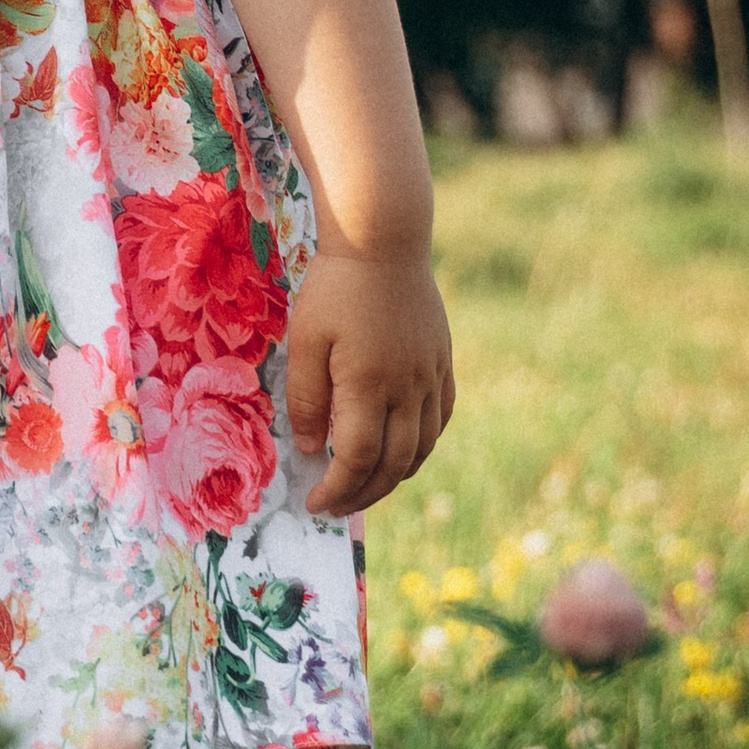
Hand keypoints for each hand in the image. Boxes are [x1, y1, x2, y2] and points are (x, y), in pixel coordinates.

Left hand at [284, 245, 454, 516]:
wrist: (384, 242)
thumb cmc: (335, 289)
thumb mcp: (305, 340)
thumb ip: (308, 399)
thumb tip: (312, 449)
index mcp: (369, 384)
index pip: (358, 458)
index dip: (337, 488)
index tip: (315, 503)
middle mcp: (408, 388)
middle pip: (393, 464)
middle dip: (363, 494)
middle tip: (335, 507)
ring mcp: (431, 376)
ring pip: (422, 448)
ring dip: (394, 477)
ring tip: (364, 487)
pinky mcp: (443, 363)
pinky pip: (440, 419)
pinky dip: (421, 446)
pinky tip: (401, 452)